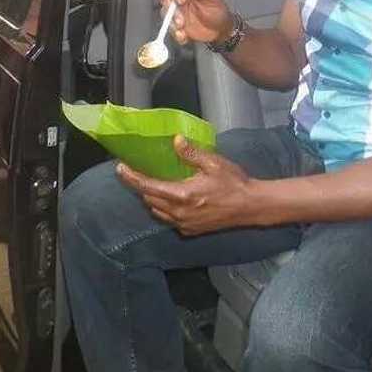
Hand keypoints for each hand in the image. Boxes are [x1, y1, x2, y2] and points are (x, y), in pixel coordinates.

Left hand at [117, 136, 256, 234]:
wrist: (250, 207)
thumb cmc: (233, 183)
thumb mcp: (214, 163)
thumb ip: (192, 153)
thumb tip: (175, 141)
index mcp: (182, 195)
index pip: (148, 186)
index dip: (132, 177)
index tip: (120, 168)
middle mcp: (179, 213)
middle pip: (149, 200)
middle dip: (141, 186)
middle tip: (139, 171)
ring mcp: (184, 224)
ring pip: (158, 212)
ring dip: (152, 198)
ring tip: (156, 183)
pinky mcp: (190, 230)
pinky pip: (169, 219)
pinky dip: (165, 209)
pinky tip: (174, 198)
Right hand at [160, 0, 233, 44]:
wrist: (220, 29)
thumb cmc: (217, 9)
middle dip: (170, 6)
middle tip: (181, 12)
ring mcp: (174, 11)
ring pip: (165, 13)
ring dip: (172, 20)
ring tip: (182, 26)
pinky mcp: (175, 25)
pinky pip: (170, 29)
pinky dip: (176, 33)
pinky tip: (184, 36)